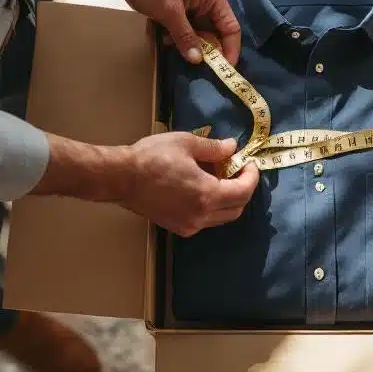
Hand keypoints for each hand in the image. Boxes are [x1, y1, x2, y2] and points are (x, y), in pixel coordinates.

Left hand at [64, 0, 240, 64]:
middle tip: (191, 62)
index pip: (231, 29)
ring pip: (198, 32)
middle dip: (204, 48)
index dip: (230, 50)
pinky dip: (177, 36)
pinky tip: (163, 37)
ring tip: (170, 45)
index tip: (224, 71)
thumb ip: (185, 36)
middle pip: (215, 33)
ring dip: (187, 43)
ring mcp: (191, 4)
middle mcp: (206, 1)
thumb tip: (198, 60)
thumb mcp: (169, 11)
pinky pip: (184, 27)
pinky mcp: (177, 7)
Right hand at [118, 132, 258, 235]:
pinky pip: (205, 221)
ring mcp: (189, 225)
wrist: (121, 178)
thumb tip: (232, 147)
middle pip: (236, 209)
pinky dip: (211, 207)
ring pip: (222, 217)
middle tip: (237, 170)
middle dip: (243, 189)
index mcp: (207, 195)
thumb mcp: (186, 143)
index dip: (251, 177)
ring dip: (227, 199)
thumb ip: (214, 148)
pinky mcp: (178, 228)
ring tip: (219, 177)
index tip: (249, 163)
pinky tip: (202, 188)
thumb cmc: (152, 157)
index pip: (244, 192)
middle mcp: (201, 216)